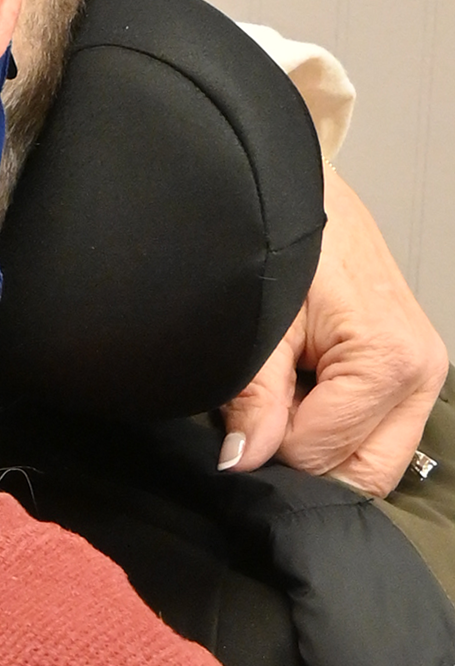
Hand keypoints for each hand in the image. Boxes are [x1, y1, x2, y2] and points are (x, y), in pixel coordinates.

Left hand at [221, 173, 449, 497]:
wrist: (304, 192)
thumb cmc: (284, 245)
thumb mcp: (257, 326)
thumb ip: (253, 400)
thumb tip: (244, 464)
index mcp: (390, 364)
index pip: (322, 457)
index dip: (271, 449)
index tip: (241, 418)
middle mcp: (422, 375)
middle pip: (365, 473)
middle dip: (307, 461)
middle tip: (262, 418)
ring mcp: (425, 374)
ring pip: (373, 458)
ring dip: (322, 444)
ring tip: (283, 394)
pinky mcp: (413, 370)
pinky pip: (375, 430)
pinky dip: (334, 426)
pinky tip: (302, 389)